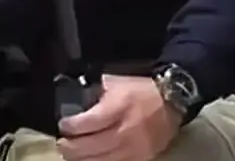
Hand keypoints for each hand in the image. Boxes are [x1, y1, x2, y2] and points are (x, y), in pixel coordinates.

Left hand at [57, 74, 178, 160]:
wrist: (172, 103)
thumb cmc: (141, 91)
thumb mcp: (116, 82)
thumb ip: (95, 90)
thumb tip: (75, 96)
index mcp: (117, 108)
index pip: (86, 123)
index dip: (70, 127)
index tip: (63, 126)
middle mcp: (124, 131)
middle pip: (89, 147)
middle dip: (70, 147)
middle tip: (62, 144)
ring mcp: (132, 149)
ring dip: (81, 160)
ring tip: (72, 155)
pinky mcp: (140, 159)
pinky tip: (90, 160)